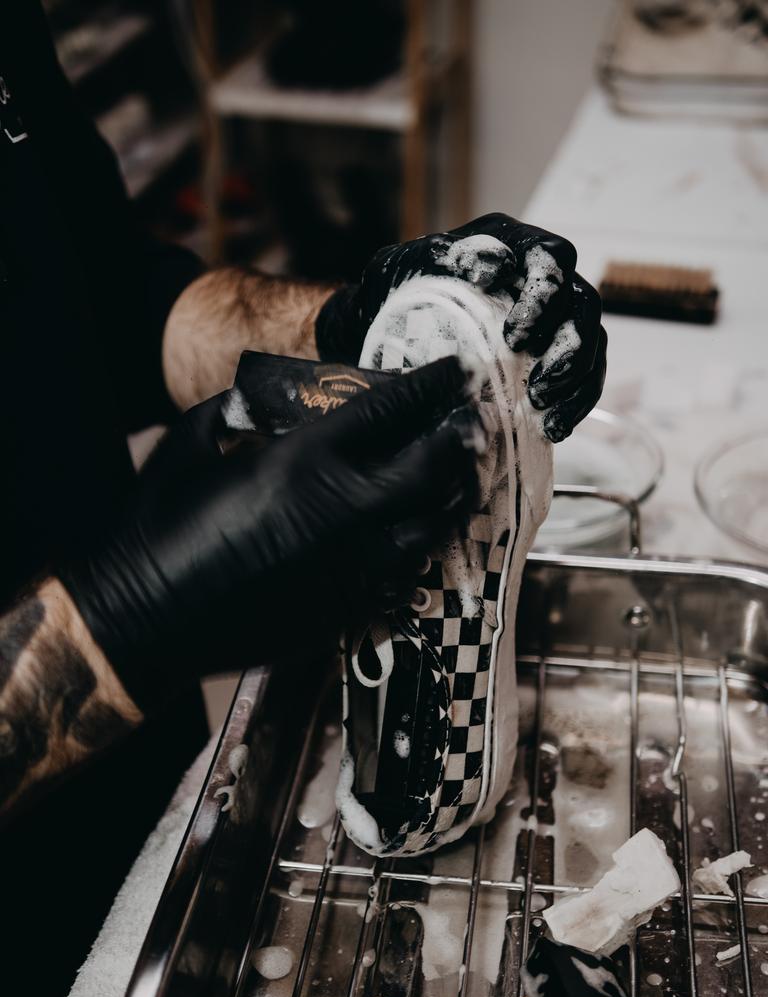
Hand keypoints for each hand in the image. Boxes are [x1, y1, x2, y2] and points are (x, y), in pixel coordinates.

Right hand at [59, 358, 478, 706]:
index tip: (453, 372)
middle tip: (475, 420)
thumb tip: (263, 401)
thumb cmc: (158, 525)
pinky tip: (417, 531)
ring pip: (428, 527)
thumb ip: (236, 412)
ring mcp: (347, 567)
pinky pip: (400, 574)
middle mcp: (338, 514)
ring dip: (450, 495)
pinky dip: (416, 546)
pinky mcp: (343, 610)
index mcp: (301, 462)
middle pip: (430, 469)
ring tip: (461, 475)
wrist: (141, 618)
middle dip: (461, 439)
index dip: (429, 387)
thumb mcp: (190, 443)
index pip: (388, 412)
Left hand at [316, 213, 606, 440]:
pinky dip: (575, 403)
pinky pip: (586, 378)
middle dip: (566, 345)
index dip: (543, 296)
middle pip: (582, 302)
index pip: (549, 258)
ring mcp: (555, 317)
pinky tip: (552, 427)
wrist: (382, 331)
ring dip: (574, 378)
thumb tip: (479, 270)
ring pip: (591, 341)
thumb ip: (427, 259)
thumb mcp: (395, 268)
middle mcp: (540, 276)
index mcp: (509, 244)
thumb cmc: (390, 295)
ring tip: (540, 406)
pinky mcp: (556, 356)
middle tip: (536, 382)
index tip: (514, 338)